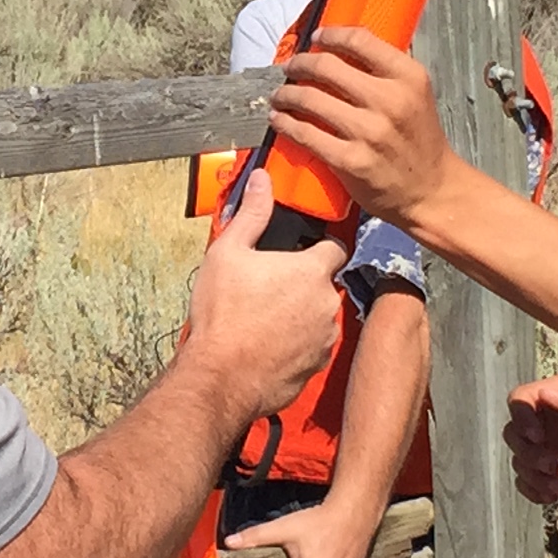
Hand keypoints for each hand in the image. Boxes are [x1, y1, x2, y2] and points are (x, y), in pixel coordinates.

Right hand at [182, 171, 347, 423]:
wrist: (221, 377)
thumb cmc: (223, 315)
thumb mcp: (228, 253)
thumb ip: (252, 214)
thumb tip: (262, 181)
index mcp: (312, 271)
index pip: (336, 248)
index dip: (319, 247)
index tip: (301, 251)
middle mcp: (327, 303)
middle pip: (325, 284)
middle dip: (303, 284)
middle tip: (269, 288)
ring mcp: (325, 338)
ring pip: (320, 316)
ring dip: (302, 315)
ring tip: (266, 319)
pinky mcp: (317, 366)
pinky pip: (313, 347)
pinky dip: (297, 345)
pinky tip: (269, 345)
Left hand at [267, 30, 459, 228]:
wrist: (432, 191)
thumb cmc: (420, 143)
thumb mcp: (416, 95)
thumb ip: (388, 72)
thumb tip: (347, 50)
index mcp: (408, 78)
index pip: (360, 40)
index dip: (331, 34)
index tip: (317, 37)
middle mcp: (390, 101)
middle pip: (326, 66)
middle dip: (300, 63)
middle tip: (290, 67)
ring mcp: (369, 132)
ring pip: (310, 98)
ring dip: (286, 93)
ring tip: (279, 95)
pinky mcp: (351, 161)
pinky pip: (306, 134)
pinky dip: (286, 124)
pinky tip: (279, 120)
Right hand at [505, 376, 557, 503]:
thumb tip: (545, 394)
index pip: (521, 399)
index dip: (520, 417)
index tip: (538, 437)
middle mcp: (555, 418)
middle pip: (514, 432)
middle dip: (525, 452)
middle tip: (551, 465)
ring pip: (521, 459)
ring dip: (531, 476)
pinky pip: (533, 481)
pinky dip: (534, 491)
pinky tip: (556, 495)